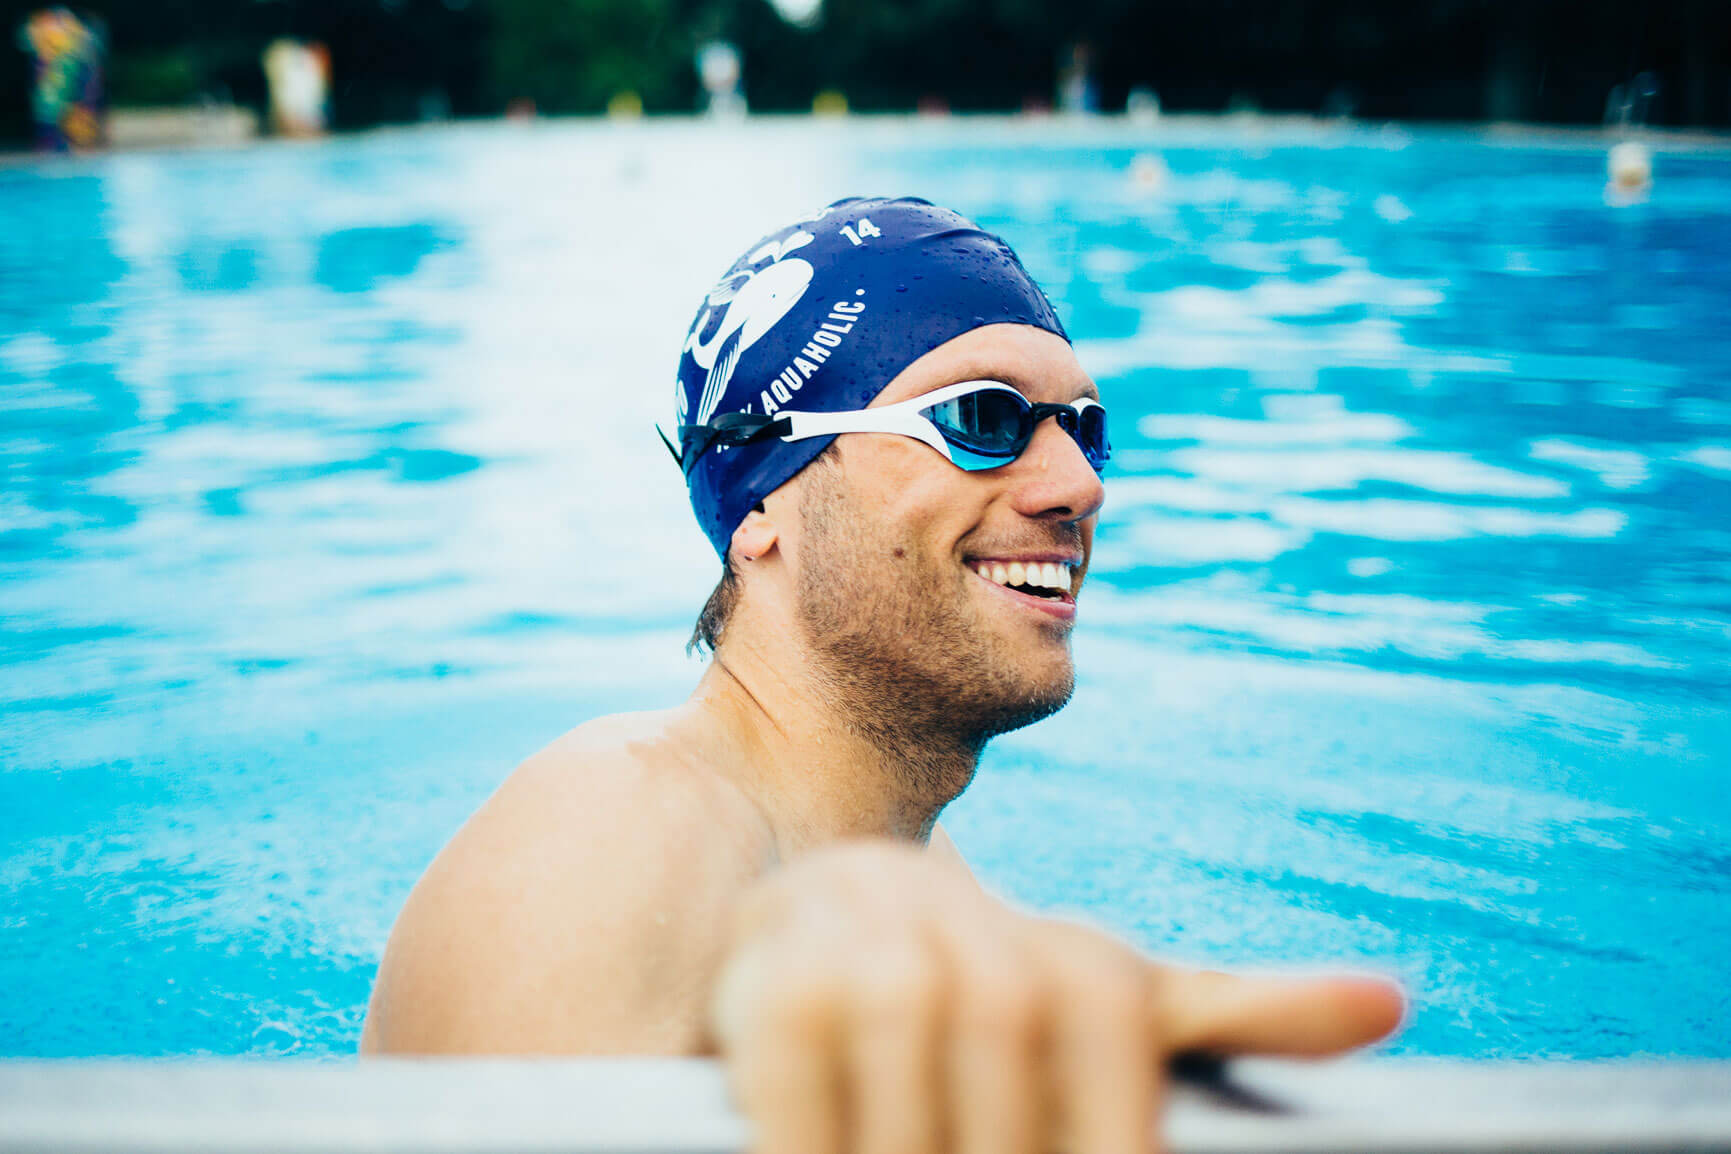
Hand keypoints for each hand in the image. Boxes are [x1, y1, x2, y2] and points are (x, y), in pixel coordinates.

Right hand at [709, 841, 1402, 1153]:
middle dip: (1004, 1153)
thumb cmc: (993, 991)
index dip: (1107, 1141)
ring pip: (915, 1097)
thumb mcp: (1120, 1010)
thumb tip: (1386, 1002)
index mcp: (1084, 969)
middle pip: (1014, 1088)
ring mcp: (879, 952)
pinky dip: (817, 1143)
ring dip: (910, 1151)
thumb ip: (1241, 1012)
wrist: (832, 913)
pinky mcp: (782, 981)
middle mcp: (986, 939)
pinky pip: (806, 1100)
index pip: (1118, 1079)